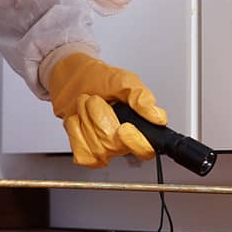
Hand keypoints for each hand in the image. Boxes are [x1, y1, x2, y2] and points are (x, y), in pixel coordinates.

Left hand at [45, 52, 166, 167]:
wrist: (72, 78)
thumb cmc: (99, 80)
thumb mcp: (124, 80)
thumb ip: (142, 97)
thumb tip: (158, 117)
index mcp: (138, 126)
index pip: (146, 150)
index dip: (135, 143)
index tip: (124, 127)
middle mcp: (121, 141)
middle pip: (113, 145)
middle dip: (99, 116)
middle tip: (95, 100)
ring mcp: (102, 149)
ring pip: (96, 148)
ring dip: (85, 120)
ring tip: (86, 106)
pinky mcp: (84, 152)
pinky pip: (81, 153)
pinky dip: (74, 131)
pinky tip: (78, 120)